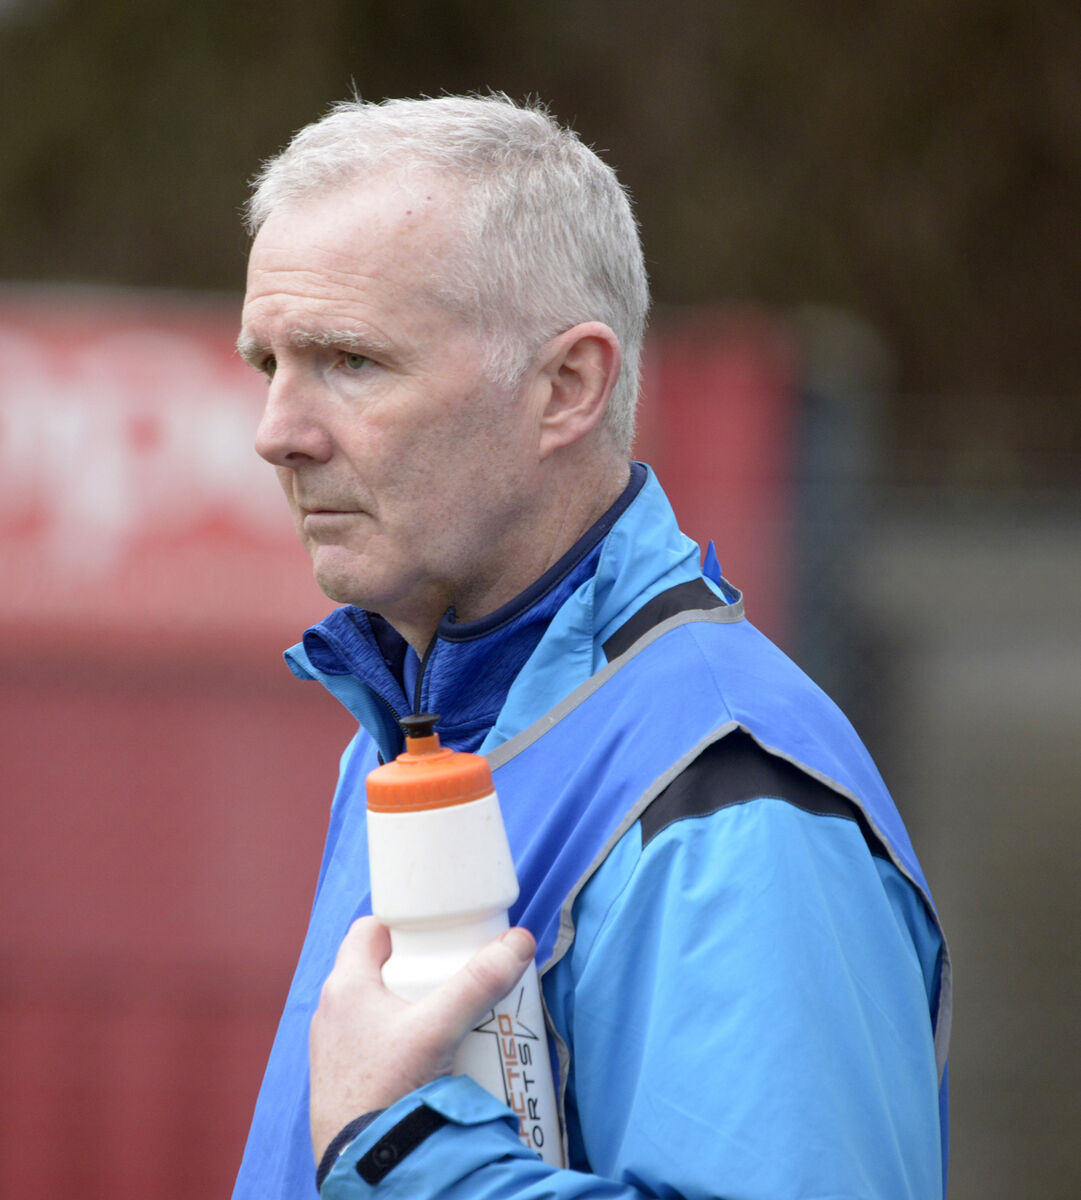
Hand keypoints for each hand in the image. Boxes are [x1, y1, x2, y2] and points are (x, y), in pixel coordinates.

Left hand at [309, 915, 536, 1161]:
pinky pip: (369, 1042)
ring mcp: (332, 1048)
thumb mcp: (439, 1028)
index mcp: (345, 985)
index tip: (436, 933)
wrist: (361, 1163)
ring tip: (444, 1019)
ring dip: (405, 1007)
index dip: (403, 925)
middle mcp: (331, 1011)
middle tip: (452, 977)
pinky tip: (424, 1057)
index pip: (370, 930)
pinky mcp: (340, 1079)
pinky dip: (396, 1040)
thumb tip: (519, 941)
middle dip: (415, 969)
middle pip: (377, 969)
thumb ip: (480, 983)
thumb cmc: (388, 1087)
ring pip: (373, 1008)